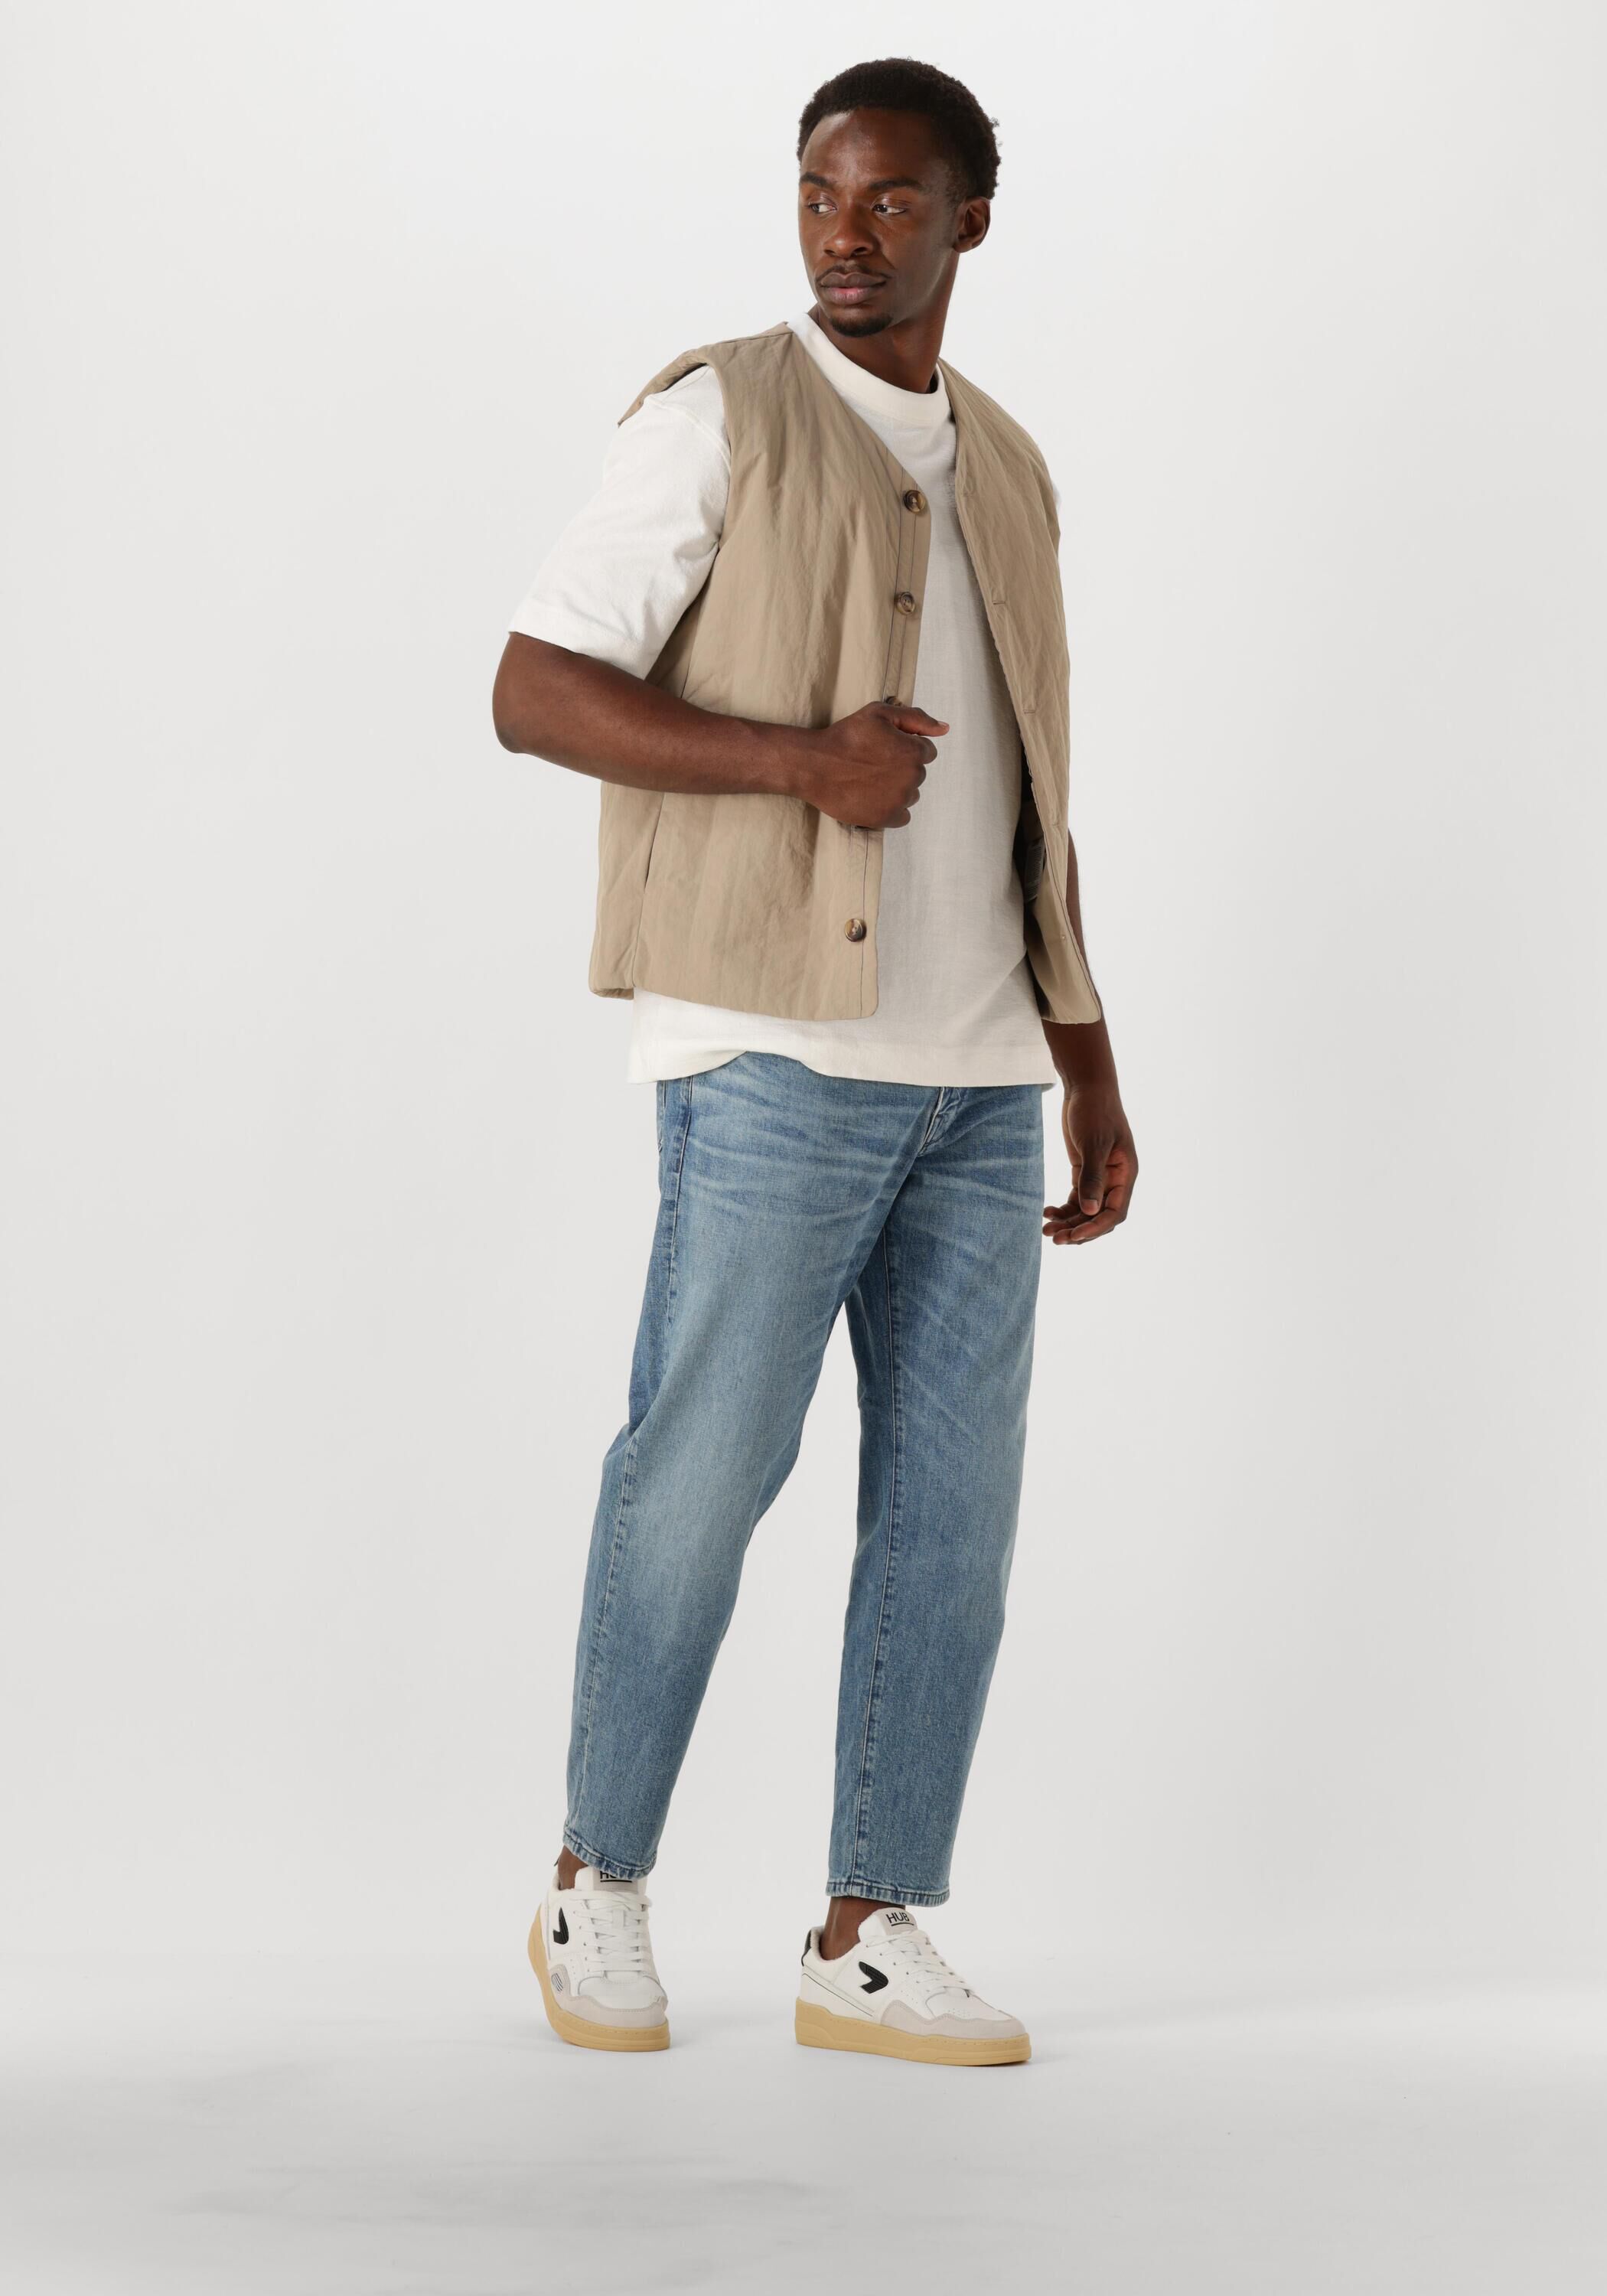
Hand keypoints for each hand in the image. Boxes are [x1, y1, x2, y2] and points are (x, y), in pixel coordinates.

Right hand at [793, 701, 947, 828]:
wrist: (815, 766)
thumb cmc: (846, 736)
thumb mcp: (880, 714)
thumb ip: (917, 719)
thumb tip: (945, 729)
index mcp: (913, 751)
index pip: (927, 752)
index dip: (906, 747)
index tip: (885, 748)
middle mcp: (912, 777)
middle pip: (918, 774)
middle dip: (901, 768)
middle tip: (873, 763)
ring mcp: (900, 800)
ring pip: (911, 795)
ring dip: (897, 789)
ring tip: (870, 780)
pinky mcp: (887, 818)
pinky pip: (903, 816)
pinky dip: (892, 809)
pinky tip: (873, 797)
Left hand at [1043, 1076, 1137, 1246]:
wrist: (1086, 1087)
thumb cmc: (1094, 1111)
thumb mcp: (1093, 1143)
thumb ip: (1092, 1177)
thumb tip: (1091, 1211)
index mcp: (1125, 1174)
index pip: (1115, 1212)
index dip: (1096, 1228)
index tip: (1074, 1235)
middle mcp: (1115, 1180)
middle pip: (1099, 1216)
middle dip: (1079, 1230)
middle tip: (1054, 1238)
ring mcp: (1099, 1177)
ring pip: (1086, 1210)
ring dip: (1068, 1222)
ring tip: (1046, 1229)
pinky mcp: (1084, 1171)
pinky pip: (1076, 1198)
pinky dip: (1063, 1209)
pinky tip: (1047, 1212)